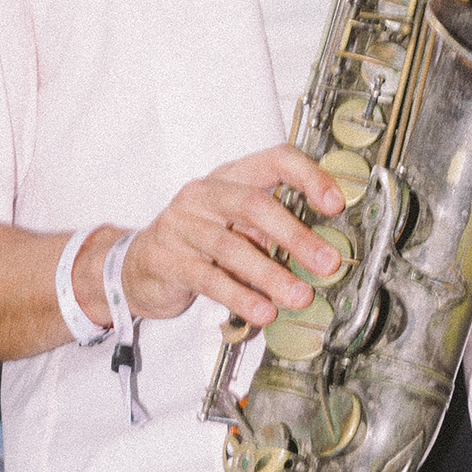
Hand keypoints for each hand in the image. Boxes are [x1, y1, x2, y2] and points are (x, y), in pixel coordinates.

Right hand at [87, 147, 349, 331]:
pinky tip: (262, 311)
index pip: (274, 160)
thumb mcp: (236, 225)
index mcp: (230, 177)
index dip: (309, 177)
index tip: (336, 204)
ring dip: (272, 275)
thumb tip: (325, 252)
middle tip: (327, 263)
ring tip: (300, 297)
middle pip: (254, 204)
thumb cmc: (198, 244)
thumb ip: (273, 231)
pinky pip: (209, 279)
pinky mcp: (167, 259)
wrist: (135, 268)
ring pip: (232, 247)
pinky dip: (240, 296)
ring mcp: (181, 225)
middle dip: (296, 236)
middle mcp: (204, 194)